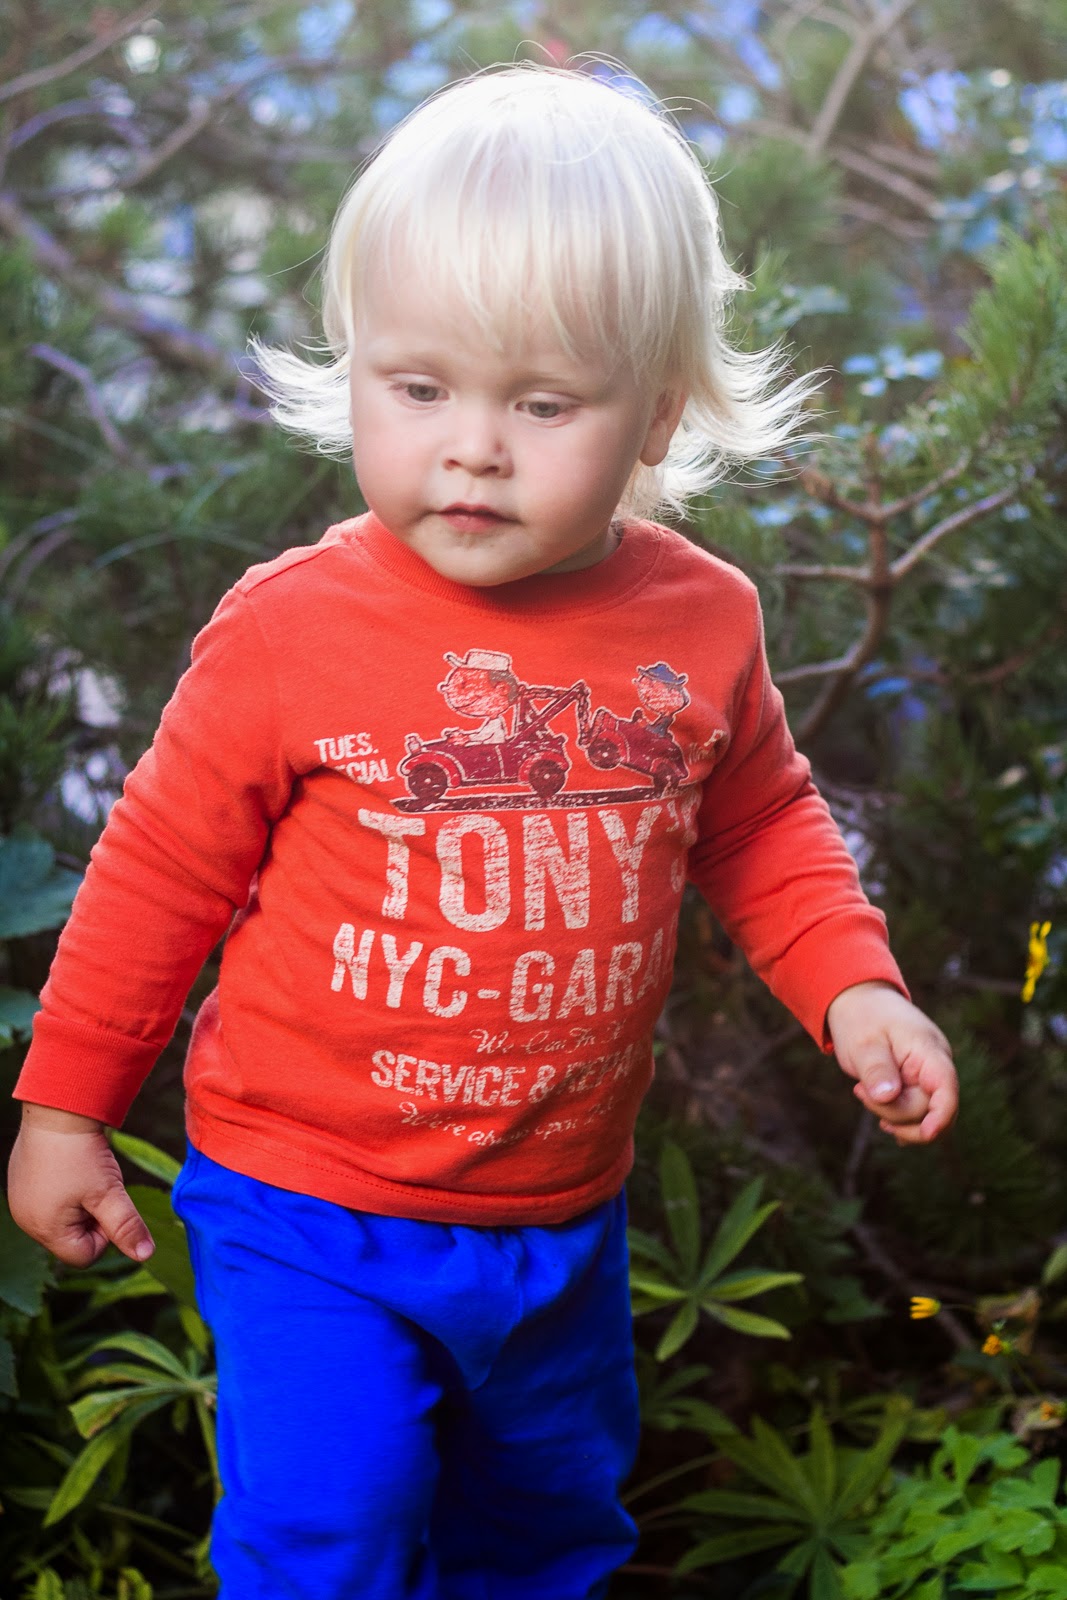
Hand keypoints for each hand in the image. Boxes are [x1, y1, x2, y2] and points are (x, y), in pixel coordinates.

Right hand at [7, 1103, 154, 1266]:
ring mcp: (21, 1200)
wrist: (58, 1109)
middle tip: (96, 1185)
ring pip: (63, 1216)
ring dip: (81, 1201)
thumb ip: (126, 1227)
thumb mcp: (109, 1193)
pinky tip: (69, 1164)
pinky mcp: (22, 1180)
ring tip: (83, 1172)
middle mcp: (26, 1220)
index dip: (104, 1234)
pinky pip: (51, 1197)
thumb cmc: (81, 1154)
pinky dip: (67, 1186)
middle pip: (72, 1238)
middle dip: (91, 1216)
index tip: (107, 1203)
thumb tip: (145, 1255)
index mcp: (44, 1229)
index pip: (84, 1256)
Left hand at [826, 982, 956, 1144]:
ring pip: (922, 1114)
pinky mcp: (916, 1083)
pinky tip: (884, 1122)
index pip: (947, 1089)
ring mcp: (927, 1076)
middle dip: (895, 1112)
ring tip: (863, 1093)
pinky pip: (917, 1112)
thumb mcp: (864, 1041)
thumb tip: (887, 1096)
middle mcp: (935, 1066)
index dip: (941, 1116)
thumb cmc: (863, 1016)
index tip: (927, 1133)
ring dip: (893, 1116)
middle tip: (859, 1091)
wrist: (859, 999)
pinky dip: (900, 1120)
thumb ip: (877, 1069)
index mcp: (929, 1051)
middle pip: (928, 1109)